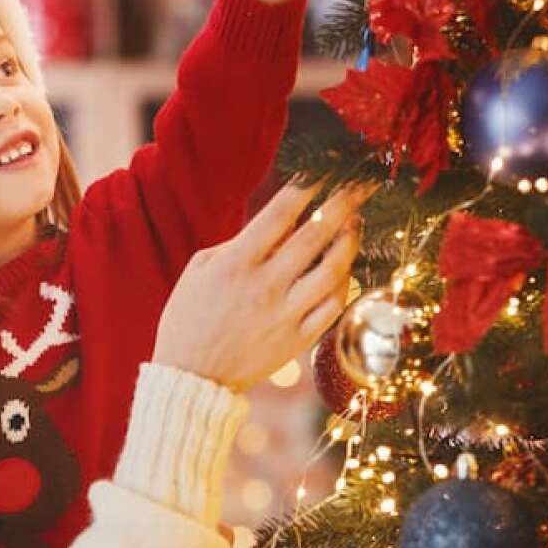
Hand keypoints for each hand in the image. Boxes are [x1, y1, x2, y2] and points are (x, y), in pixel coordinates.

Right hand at [153, 180, 370, 391]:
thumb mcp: (199, 269)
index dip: (307, 187)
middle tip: (359, 185)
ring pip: (332, 271)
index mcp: (236, 263)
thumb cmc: (189, 318)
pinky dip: (344, 284)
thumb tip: (278, 226)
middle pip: (314, 235)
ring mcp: (284, 314)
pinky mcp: (297, 340)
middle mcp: (264, 286)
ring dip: (349, 241)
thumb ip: (238, 243)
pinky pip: (332, 307)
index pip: (280, 213)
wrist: (192, 377)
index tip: (324, 171)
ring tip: (356, 223)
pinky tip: (345, 268)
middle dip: (341, 203)